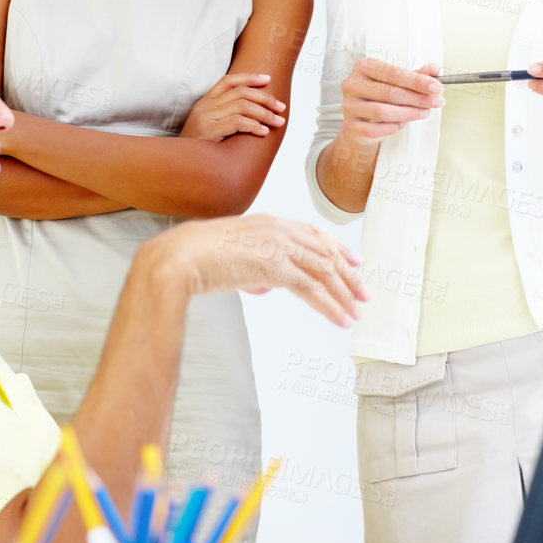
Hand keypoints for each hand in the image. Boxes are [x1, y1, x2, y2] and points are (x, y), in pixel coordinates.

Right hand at [149, 215, 366, 327]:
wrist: (179, 256)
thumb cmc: (195, 258)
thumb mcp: (230, 258)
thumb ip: (252, 270)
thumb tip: (265, 287)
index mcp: (267, 223)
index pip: (312, 233)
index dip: (337, 248)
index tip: (354, 261)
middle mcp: (277, 230)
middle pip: (325, 252)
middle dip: (347, 276)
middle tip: (363, 294)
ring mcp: (277, 247)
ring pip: (324, 271)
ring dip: (344, 294)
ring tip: (356, 313)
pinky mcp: (274, 268)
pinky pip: (312, 289)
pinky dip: (330, 306)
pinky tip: (340, 319)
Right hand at [181, 73, 285, 140]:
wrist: (179, 165)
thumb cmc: (198, 149)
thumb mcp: (208, 127)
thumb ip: (224, 116)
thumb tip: (253, 113)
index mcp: (205, 102)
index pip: (229, 81)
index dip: (250, 78)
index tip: (268, 79)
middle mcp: (205, 106)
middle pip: (241, 92)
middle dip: (265, 98)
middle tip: (281, 108)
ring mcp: (206, 117)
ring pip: (243, 106)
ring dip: (265, 114)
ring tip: (278, 122)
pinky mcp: (209, 131)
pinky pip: (238, 122)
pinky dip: (254, 126)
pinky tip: (263, 132)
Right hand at [338, 57, 442, 146]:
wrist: (360, 119)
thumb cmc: (379, 95)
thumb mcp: (397, 81)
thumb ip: (416, 75)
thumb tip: (436, 69)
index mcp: (363, 67)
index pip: (394, 73)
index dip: (417, 81)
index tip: (436, 87)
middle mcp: (352, 84)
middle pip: (389, 92)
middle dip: (417, 98)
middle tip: (436, 101)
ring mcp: (349, 106)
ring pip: (382, 112)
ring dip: (408, 113)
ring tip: (424, 112)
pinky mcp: (351, 126)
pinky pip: (375, 129)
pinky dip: (394, 126)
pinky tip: (405, 123)